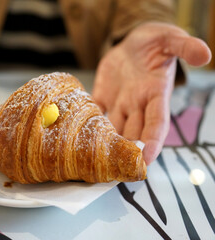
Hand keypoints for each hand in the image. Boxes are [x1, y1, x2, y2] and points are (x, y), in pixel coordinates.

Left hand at [92, 22, 210, 164]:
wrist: (134, 41)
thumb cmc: (156, 41)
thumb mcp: (171, 39)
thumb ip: (184, 47)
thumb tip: (205, 53)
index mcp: (156, 94)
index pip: (157, 123)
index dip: (153, 142)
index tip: (146, 160)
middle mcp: (137, 103)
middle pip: (133, 133)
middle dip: (127, 153)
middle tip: (116, 171)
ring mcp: (119, 102)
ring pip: (113, 128)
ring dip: (107, 144)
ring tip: (96, 161)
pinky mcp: (103, 96)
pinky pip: (95, 112)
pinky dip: (87, 123)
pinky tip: (78, 134)